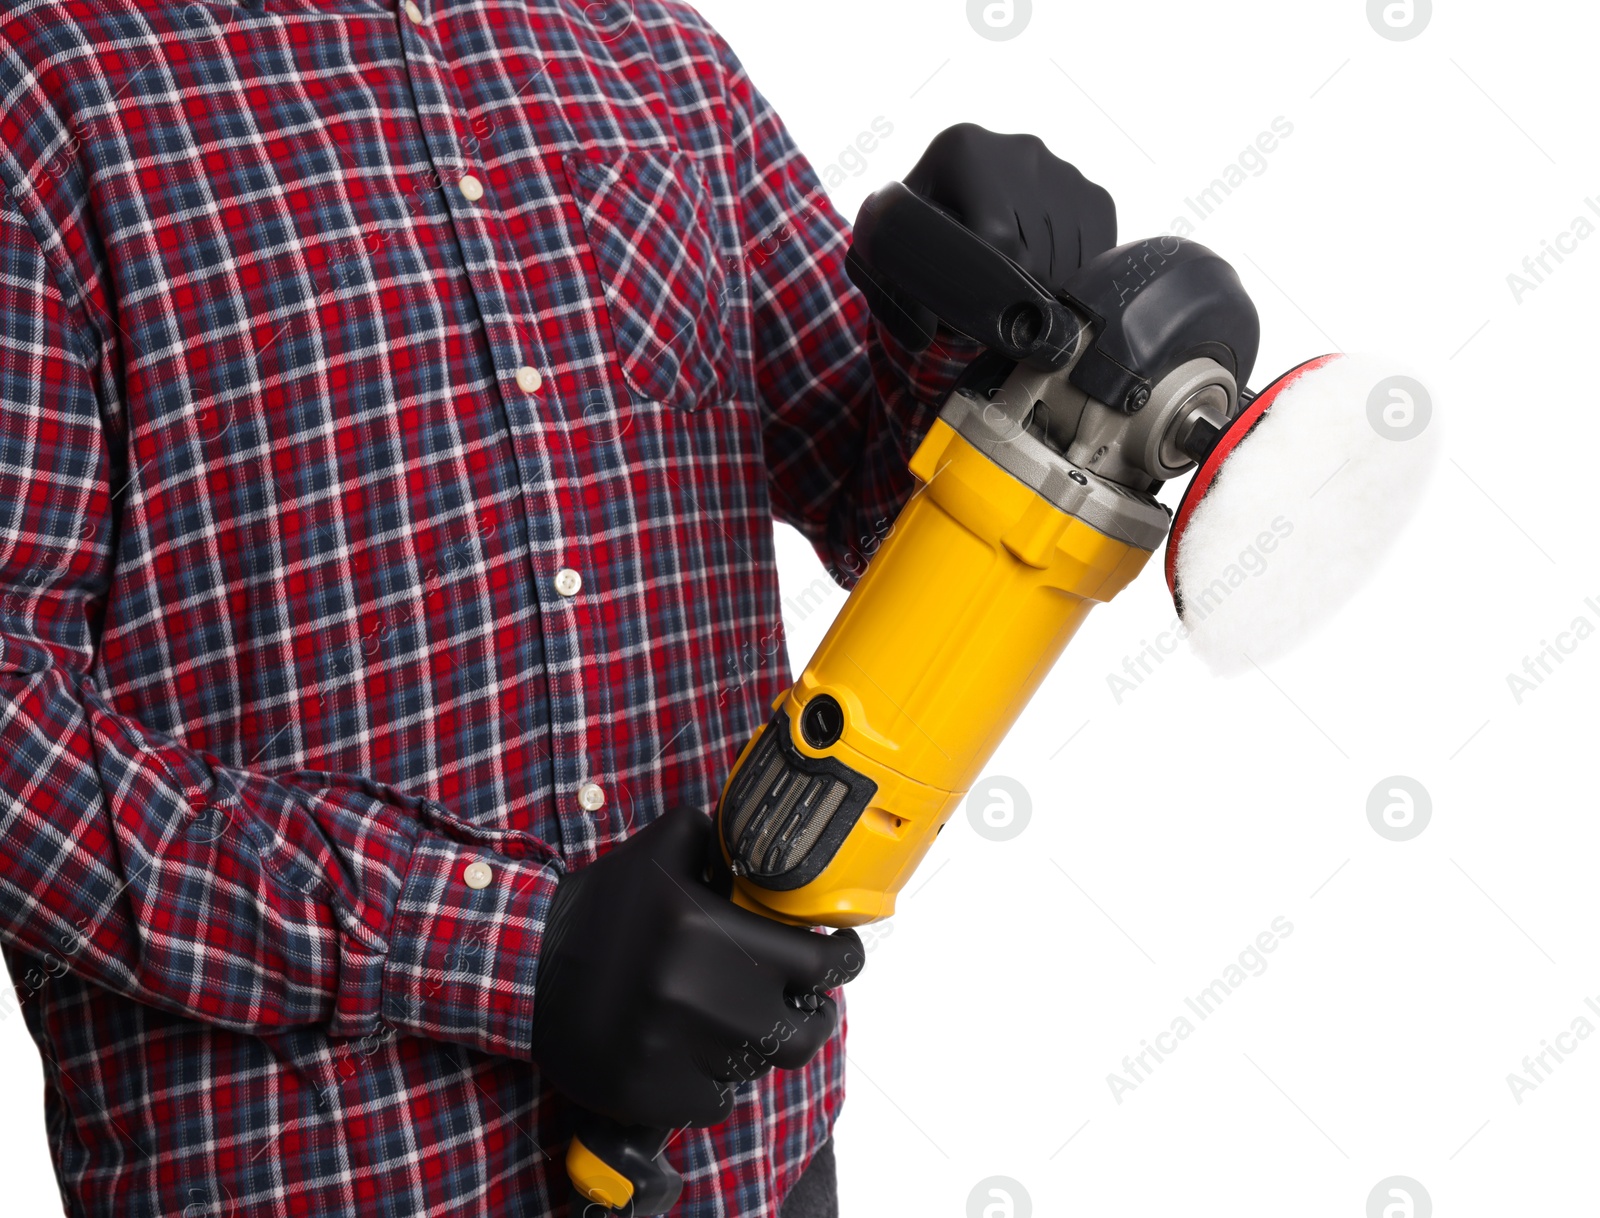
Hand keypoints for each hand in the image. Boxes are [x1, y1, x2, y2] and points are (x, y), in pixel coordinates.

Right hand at [529, 806, 862, 1128]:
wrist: (525, 969)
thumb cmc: (600, 908)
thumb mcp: (659, 850)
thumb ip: (718, 836)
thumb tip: (765, 846)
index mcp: (714, 933)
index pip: (824, 965)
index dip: (842, 960)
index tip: (839, 955)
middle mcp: (707, 998)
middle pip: (805, 1030)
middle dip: (808, 1011)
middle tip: (795, 997)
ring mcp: (682, 1053)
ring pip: (760, 1066)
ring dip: (756, 1042)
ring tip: (732, 1017)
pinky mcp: (656, 1095)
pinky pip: (717, 1101)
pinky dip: (715, 1080)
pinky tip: (694, 1050)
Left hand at [855, 122, 1116, 350]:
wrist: (956, 206)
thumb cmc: (916, 237)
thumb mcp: (888, 257)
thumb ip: (890, 292)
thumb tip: (922, 335)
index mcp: (961, 149)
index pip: (995, 237)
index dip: (993, 286)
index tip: (984, 311)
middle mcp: (1018, 148)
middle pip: (1035, 249)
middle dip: (1019, 293)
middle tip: (998, 312)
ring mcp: (1062, 169)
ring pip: (1068, 256)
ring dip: (1048, 291)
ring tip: (1017, 297)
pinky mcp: (1093, 193)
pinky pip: (1095, 253)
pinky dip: (1074, 282)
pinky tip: (1044, 284)